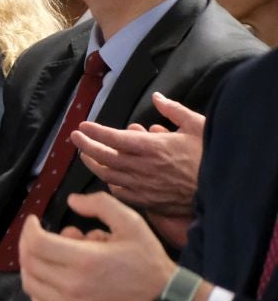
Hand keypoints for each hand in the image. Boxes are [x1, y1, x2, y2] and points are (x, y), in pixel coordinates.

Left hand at [16, 192, 188, 300]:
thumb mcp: (132, 224)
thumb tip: (71, 201)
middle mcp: (72, 286)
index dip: (29, 229)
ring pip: (31, 285)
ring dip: (28, 266)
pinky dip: (36, 290)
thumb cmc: (148, 263)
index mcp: (85, 260)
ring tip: (38, 255)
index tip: (33, 221)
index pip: (37, 244)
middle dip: (26, 244)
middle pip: (29, 263)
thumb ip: (101, 205)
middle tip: (34, 235)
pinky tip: (46, 278)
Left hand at [70, 93, 203, 218]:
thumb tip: (157, 98)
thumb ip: (174, 111)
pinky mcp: (147, 201)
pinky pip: (121, 192)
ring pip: (108, 176)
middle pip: (104, 157)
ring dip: (94, 164)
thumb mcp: (197, 125)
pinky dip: (111, 183)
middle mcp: (142, 167)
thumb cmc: (210, 156)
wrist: (223, 190)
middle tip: (76, 138)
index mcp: (152, 147)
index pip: (113, 138)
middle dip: (86, 146)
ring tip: (86, 155)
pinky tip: (109, 177)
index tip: (82, 126)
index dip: (95, 132)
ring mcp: (142, 186)